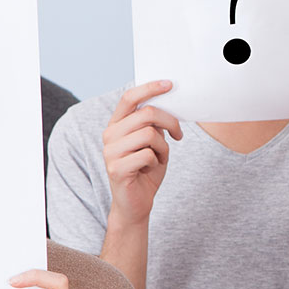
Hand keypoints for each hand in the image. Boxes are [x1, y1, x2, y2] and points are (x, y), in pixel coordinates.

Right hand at [103, 81, 182, 226]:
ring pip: (150, 134)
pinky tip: (151, 168)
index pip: (129, 97)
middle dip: (170, 122)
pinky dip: (157, 161)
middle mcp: (110, 135)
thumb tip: (167, 103)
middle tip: (178, 135)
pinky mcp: (116, 168)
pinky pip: (148, 154)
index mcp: (116, 125)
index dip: (150, 88)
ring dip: (163, 147)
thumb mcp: (153, 143)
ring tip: (159, 157)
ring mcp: (110, 152)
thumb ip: (154, 124)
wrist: (135, 204)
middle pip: (147, 113)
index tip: (170, 84)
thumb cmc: (146, 170)